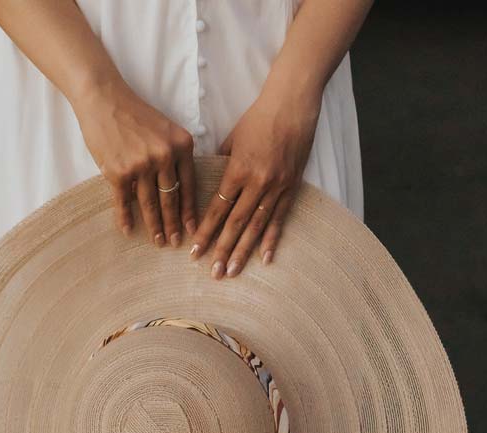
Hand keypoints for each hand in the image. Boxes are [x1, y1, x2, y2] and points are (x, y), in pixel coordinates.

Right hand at [72, 80, 197, 246]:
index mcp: (181, 145)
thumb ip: (174, 155)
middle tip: (175, 242)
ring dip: (153, 226)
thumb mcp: (165, 129)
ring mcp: (141, 165)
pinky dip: (124, 217)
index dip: (190, 210)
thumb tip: (176, 188)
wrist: (104, 99)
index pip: (189, 185)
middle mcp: (164, 156)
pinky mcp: (118, 172)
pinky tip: (127, 230)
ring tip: (157, 241)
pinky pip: (123, 201)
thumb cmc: (134, 113)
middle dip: (173, 225)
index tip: (192, 228)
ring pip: (150, 204)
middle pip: (171, 199)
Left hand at [190, 90, 320, 278]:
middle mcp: (257, 183)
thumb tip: (211, 184)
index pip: (218, 210)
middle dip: (221, 250)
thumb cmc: (258, 118)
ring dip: (244, 252)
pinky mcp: (292, 187)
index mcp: (237, 170)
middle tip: (212, 273)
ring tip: (232, 271)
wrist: (293, 105)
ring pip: (257, 227)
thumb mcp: (231, 139)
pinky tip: (264, 259)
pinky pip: (279, 219)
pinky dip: (271, 240)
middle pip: (236, 224)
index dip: (205, 232)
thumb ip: (221, 164)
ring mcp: (277, 187)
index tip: (194, 251)